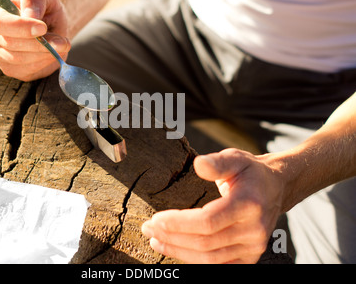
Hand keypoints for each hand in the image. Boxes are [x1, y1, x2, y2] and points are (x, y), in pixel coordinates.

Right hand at [0, 0, 70, 81]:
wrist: (54, 27)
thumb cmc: (47, 10)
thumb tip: (29, 15)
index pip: (1, 23)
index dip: (22, 27)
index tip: (43, 28)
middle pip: (10, 43)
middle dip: (39, 44)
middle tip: (63, 41)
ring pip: (20, 60)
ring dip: (45, 54)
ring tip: (61, 45)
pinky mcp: (11, 70)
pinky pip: (27, 71)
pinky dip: (44, 63)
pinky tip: (53, 54)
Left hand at [141, 148, 284, 263]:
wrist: (276, 188)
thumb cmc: (250, 172)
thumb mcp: (235, 158)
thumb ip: (216, 163)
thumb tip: (199, 163)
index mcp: (249, 204)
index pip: (208, 221)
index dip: (179, 223)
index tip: (156, 218)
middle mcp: (254, 230)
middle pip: (205, 242)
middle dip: (171, 237)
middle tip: (148, 227)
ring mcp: (253, 247)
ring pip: (209, 258)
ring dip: (178, 250)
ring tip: (156, 239)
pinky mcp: (250, 258)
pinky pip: (217, 265)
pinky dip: (193, 260)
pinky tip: (175, 249)